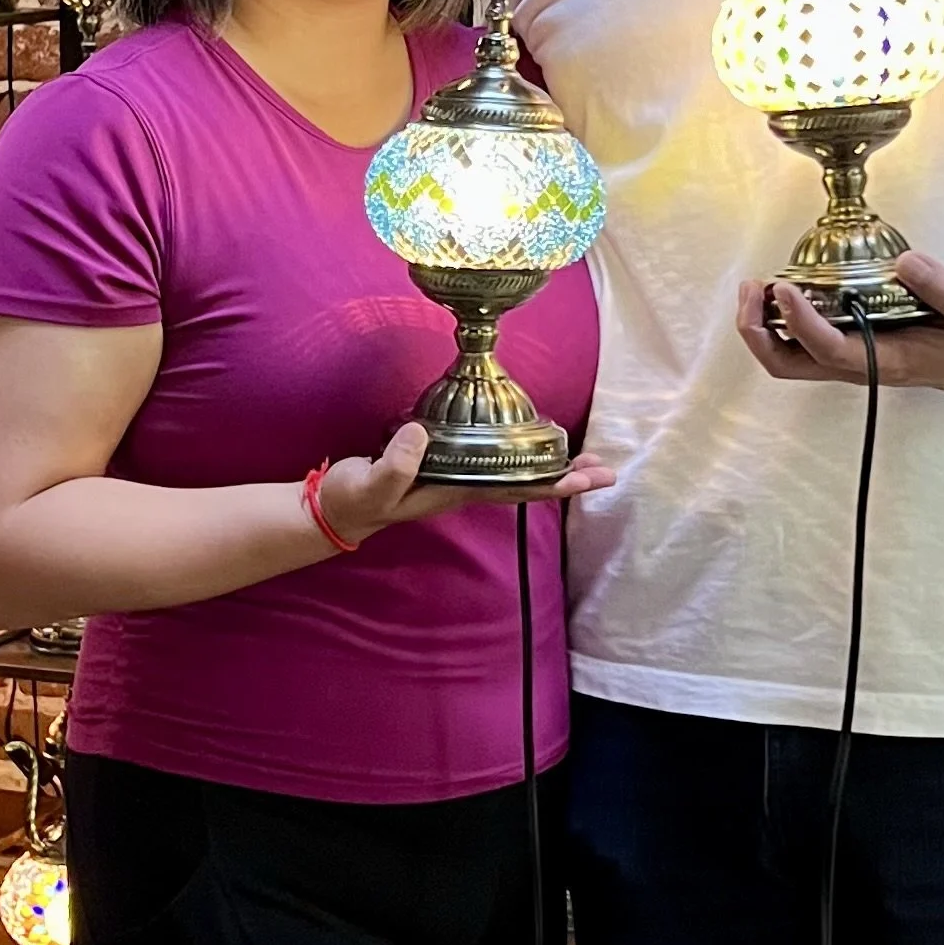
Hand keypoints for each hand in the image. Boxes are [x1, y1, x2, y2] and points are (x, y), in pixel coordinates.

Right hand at [318, 429, 615, 540]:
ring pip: (516, 474)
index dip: (550, 483)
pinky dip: (521, 455)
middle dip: (567, 478)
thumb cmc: (354, 499)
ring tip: (585, 460)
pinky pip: (495, 462)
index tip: (585, 477)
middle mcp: (464, 488)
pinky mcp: (445, 464)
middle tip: (607, 470)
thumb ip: (393, 464)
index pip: (513, 489)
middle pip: (526, 485)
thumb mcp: (369, 485)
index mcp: (453, 492)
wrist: (336, 510)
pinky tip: (531, 446)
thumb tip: (421, 434)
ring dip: (551, 468)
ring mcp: (456, 479)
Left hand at [734, 259, 943, 394]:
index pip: (831, 351)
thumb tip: (907, 262)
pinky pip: (807, 343)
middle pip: (791, 367)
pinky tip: (785, 290)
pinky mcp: (860, 347)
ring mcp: (859, 360)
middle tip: (751, 288)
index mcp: (892, 363)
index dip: (800, 322)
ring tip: (756, 287)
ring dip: (766, 327)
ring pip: (793, 359)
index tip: (781, 287)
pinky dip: (785, 320)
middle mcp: (866, 367)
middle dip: (760, 333)